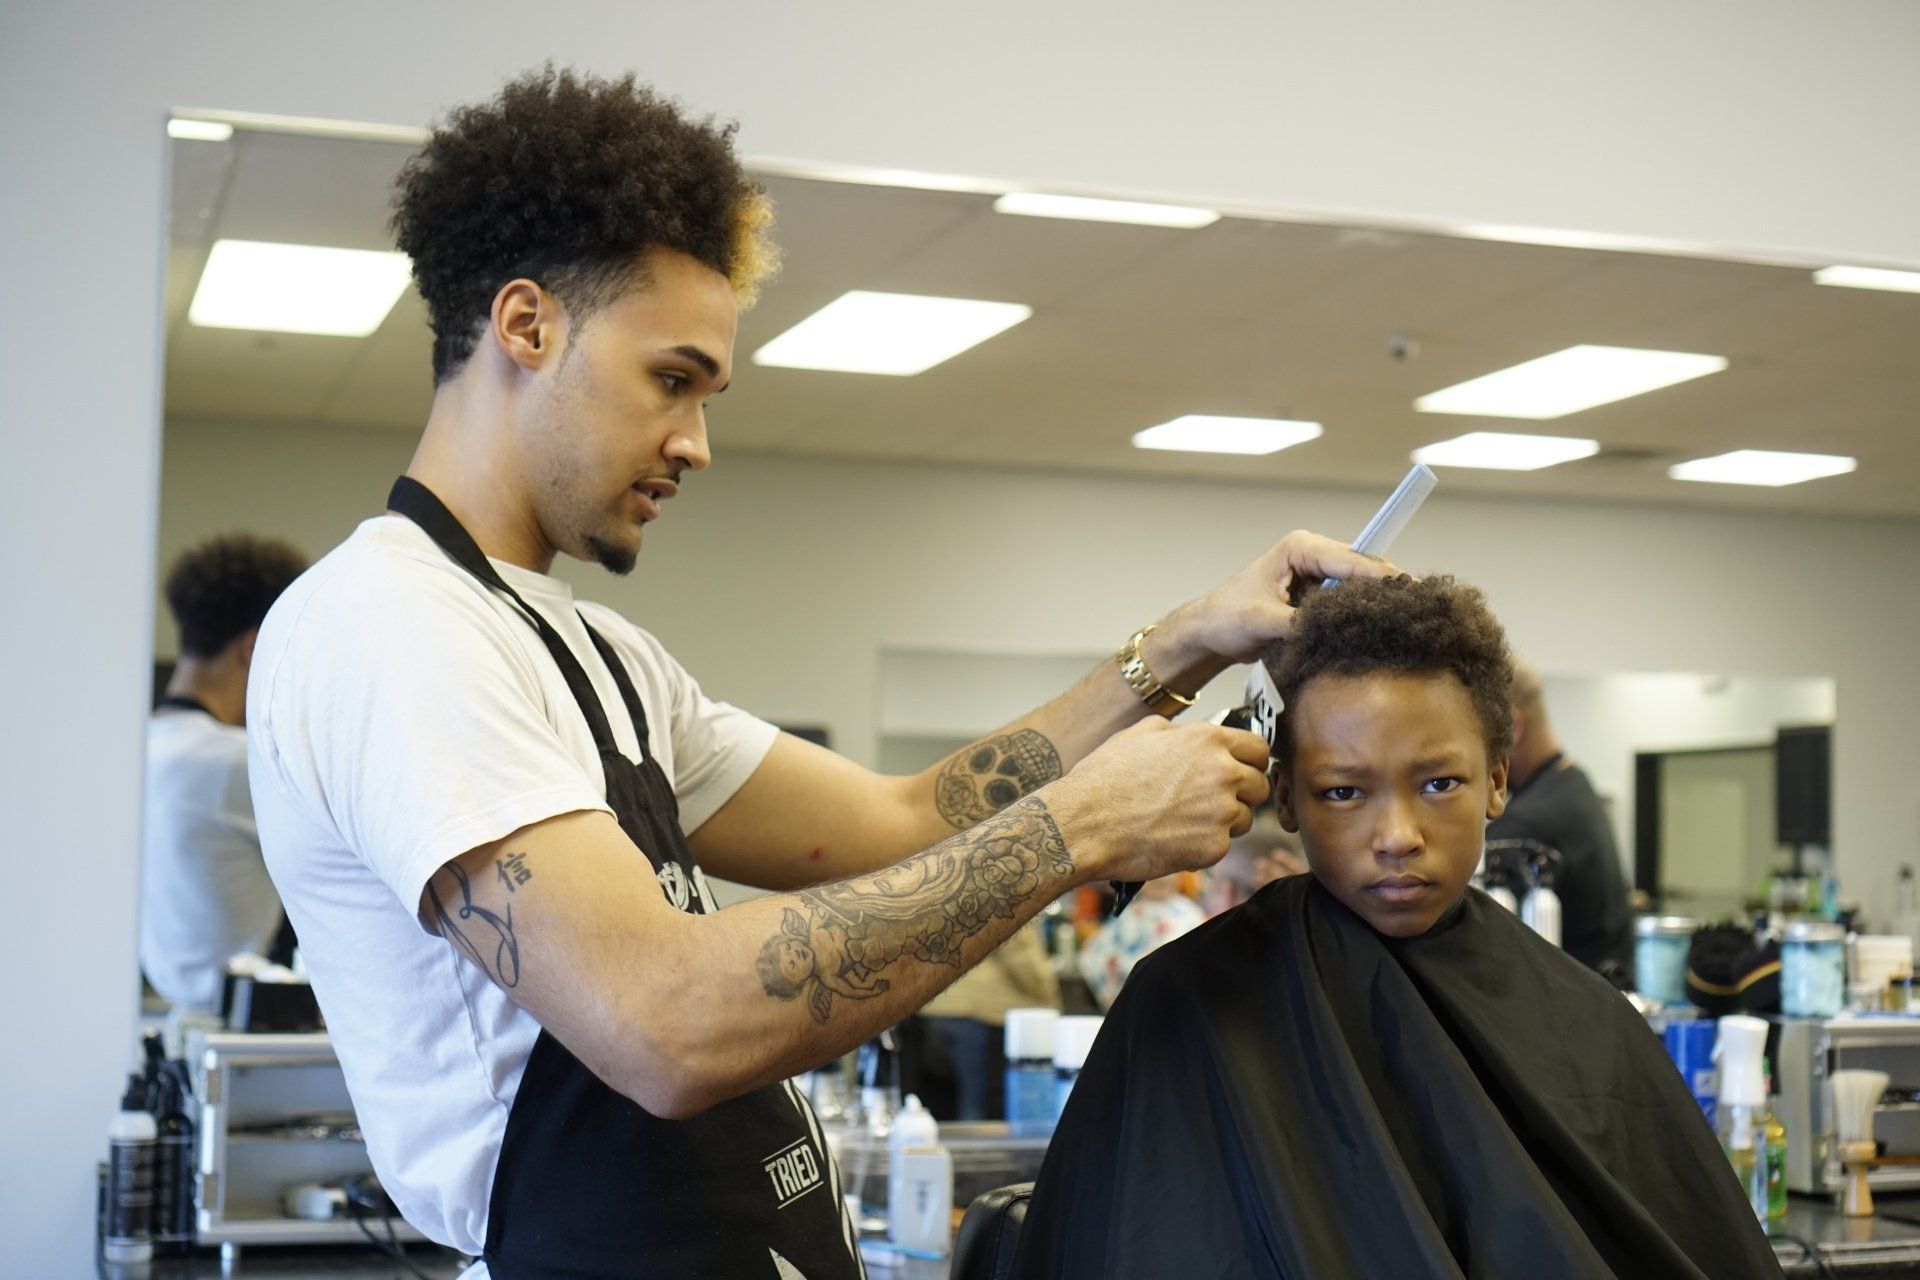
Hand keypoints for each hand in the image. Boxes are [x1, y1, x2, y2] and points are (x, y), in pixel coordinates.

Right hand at [1045, 718, 1270, 882]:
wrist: (1084, 824)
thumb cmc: (1104, 778)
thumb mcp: (1139, 734)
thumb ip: (1178, 732)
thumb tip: (1192, 735)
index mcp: (1209, 740)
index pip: (1259, 749)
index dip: (1249, 761)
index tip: (1240, 770)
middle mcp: (1223, 773)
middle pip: (1259, 785)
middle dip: (1241, 793)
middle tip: (1211, 801)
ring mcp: (1221, 812)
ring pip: (1244, 818)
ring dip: (1225, 821)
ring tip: (1187, 821)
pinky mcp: (1214, 847)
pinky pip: (1222, 845)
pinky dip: (1204, 845)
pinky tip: (1175, 839)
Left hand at [1153, 530, 1403, 675]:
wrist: (1210, 633)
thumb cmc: (1227, 618)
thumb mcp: (1262, 621)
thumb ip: (1302, 623)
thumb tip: (1337, 628)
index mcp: (1300, 548)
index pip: (1351, 559)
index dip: (1381, 576)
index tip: (1409, 591)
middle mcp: (1313, 554)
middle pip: (1362, 569)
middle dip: (1385, 588)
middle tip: (1414, 609)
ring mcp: (1318, 575)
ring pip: (1359, 586)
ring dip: (1374, 603)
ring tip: (1402, 620)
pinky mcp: (1318, 596)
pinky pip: (1348, 601)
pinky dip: (1361, 614)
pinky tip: (1378, 629)